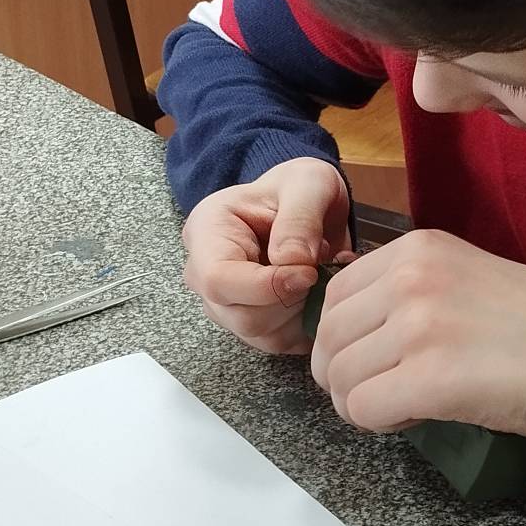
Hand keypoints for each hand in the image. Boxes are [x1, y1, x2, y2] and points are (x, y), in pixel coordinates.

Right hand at [181, 158, 350, 353]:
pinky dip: (310, 323)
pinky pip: (281, 343)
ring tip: (320, 272)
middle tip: (320, 265)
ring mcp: (225, 305)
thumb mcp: (308, 183)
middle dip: (292, 298)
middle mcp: (205, 275)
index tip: (309, 271)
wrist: (303, 204)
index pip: (219, 279)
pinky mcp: (251, 325)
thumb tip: (293, 263)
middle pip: (241, 316)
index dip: (268, 286)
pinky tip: (319, 291)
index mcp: (206, 232)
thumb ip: (300, 218)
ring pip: (263, 335)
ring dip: (304, 311)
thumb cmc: (298, 188)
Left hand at [310, 229, 525, 436]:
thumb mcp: (466, 272)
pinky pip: (363, 409)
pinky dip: (380, 422)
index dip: (344, 338)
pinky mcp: (429, 378)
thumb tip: (360, 329)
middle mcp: (410, 279)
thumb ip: (411, 288)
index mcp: (417, 249)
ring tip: (403, 404)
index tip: (373, 358)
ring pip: (340, 378)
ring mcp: (418, 326)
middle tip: (380, 392)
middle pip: (328, 339)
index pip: (335, 297)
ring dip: (361, 401)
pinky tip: (414, 416)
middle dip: (343, 375)